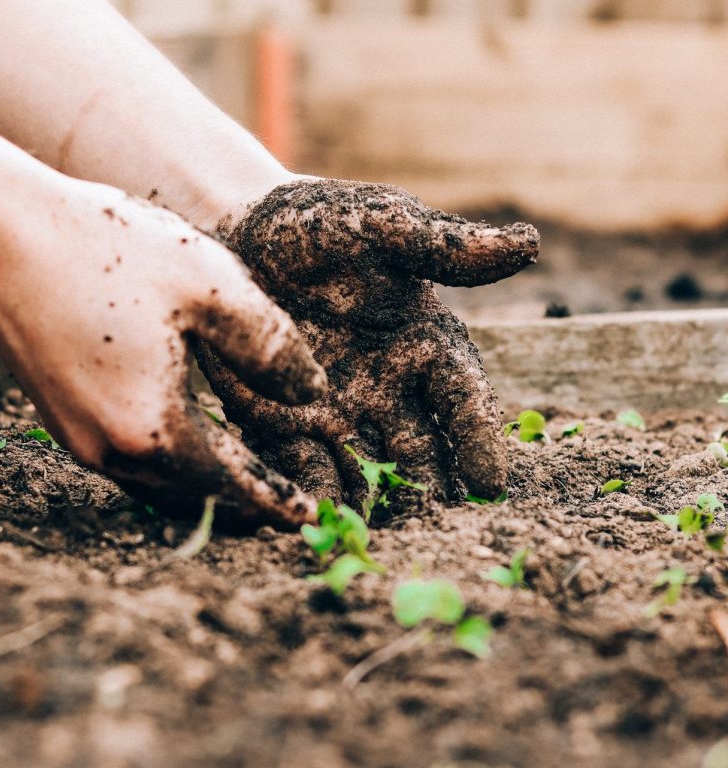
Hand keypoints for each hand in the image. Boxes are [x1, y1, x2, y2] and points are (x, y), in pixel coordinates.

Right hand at [0, 174, 326, 527]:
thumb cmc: (105, 248)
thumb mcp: (211, 286)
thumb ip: (271, 347)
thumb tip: (312, 394)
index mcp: (154, 429)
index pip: (235, 485)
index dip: (278, 501)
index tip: (311, 517)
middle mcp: (112, 451)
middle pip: (196, 497)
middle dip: (246, 503)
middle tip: (287, 504)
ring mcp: (80, 439)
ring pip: (161, 485)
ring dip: (208, 487)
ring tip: (248, 477)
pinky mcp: (62, 419)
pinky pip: (131, 462)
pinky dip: (172, 464)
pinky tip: (191, 438)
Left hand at [197, 179, 538, 504]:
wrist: (240, 233)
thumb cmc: (320, 225)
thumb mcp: (380, 225)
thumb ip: (442, 246)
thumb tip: (528, 244)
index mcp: (426, 346)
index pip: (463, 400)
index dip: (479, 440)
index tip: (491, 484)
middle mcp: (391, 391)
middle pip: (422, 453)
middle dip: (431, 493)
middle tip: (438, 532)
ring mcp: (340, 414)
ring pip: (369, 473)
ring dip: (377, 508)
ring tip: (380, 542)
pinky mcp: (287, 426)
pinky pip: (305, 469)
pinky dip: (314, 496)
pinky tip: (316, 523)